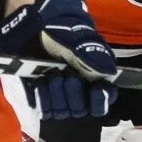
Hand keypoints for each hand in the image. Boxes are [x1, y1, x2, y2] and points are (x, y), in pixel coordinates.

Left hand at [0, 0, 117, 118]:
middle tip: (66, 73)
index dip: (100, 99)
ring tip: (51, 74)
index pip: (105, 99)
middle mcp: (79, 91)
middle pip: (81, 109)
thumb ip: (93, 57)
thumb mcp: (78, 41)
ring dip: (56, 94)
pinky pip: (44, 110)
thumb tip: (108, 72)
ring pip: (63, 112)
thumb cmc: (60, 33)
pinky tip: (40, 82)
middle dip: (73, 92)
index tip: (95, 89)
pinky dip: (42, 97)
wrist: (33, 29)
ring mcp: (59, 96)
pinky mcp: (41, 98)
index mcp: (95, 78)